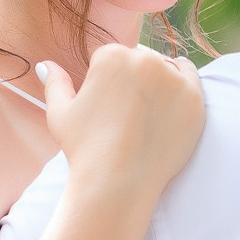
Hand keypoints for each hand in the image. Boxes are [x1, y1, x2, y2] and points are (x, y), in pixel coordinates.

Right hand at [36, 42, 205, 196]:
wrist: (118, 182)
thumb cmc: (85, 148)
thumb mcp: (59, 113)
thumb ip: (55, 83)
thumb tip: (46, 65)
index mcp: (112, 56)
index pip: (112, 58)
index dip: (106, 81)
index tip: (106, 105)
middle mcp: (145, 59)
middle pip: (140, 61)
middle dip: (133, 80)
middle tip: (126, 114)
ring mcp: (173, 78)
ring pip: (165, 69)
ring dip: (158, 83)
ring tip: (146, 115)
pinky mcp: (194, 98)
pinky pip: (190, 78)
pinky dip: (182, 86)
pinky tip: (170, 102)